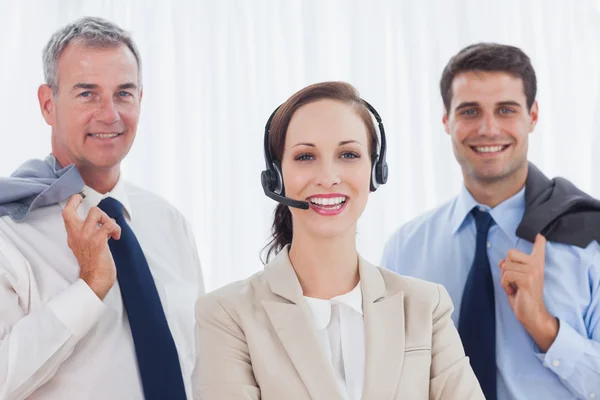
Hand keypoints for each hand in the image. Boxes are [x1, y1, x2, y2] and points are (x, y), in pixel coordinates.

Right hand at [62, 194, 121, 299]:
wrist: (94, 281)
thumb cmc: (93, 267)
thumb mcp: (84, 248)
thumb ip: (86, 236)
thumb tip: (99, 226)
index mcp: (73, 236)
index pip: (66, 214)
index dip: (72, 202)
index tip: (80, 198)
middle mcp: (76, 235)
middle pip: (71, 210)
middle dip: (89, 207)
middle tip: (101, 216)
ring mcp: (86, 237)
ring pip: (95, 212)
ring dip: (107, 218)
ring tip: (111, 230)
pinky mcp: (98, 241)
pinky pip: (109, 224)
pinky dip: (115, 228)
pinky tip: (116, 237)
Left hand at [499, 234, 557, 351]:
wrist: (531, 314)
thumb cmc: (522, 297)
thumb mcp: (514, 279)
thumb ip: (509, 268)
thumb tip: (501, 261)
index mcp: (536, 264)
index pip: (539, 247)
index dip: (539, 240)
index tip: (539, 234)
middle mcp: (536, 265)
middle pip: (510, 253)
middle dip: (506, 267)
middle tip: (514, 281)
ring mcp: (533, 271)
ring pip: (506, 266)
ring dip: (505, 279)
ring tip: (515, 287)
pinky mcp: (527, 279)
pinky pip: (506, 275)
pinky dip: (505, 285)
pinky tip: (514, 292)